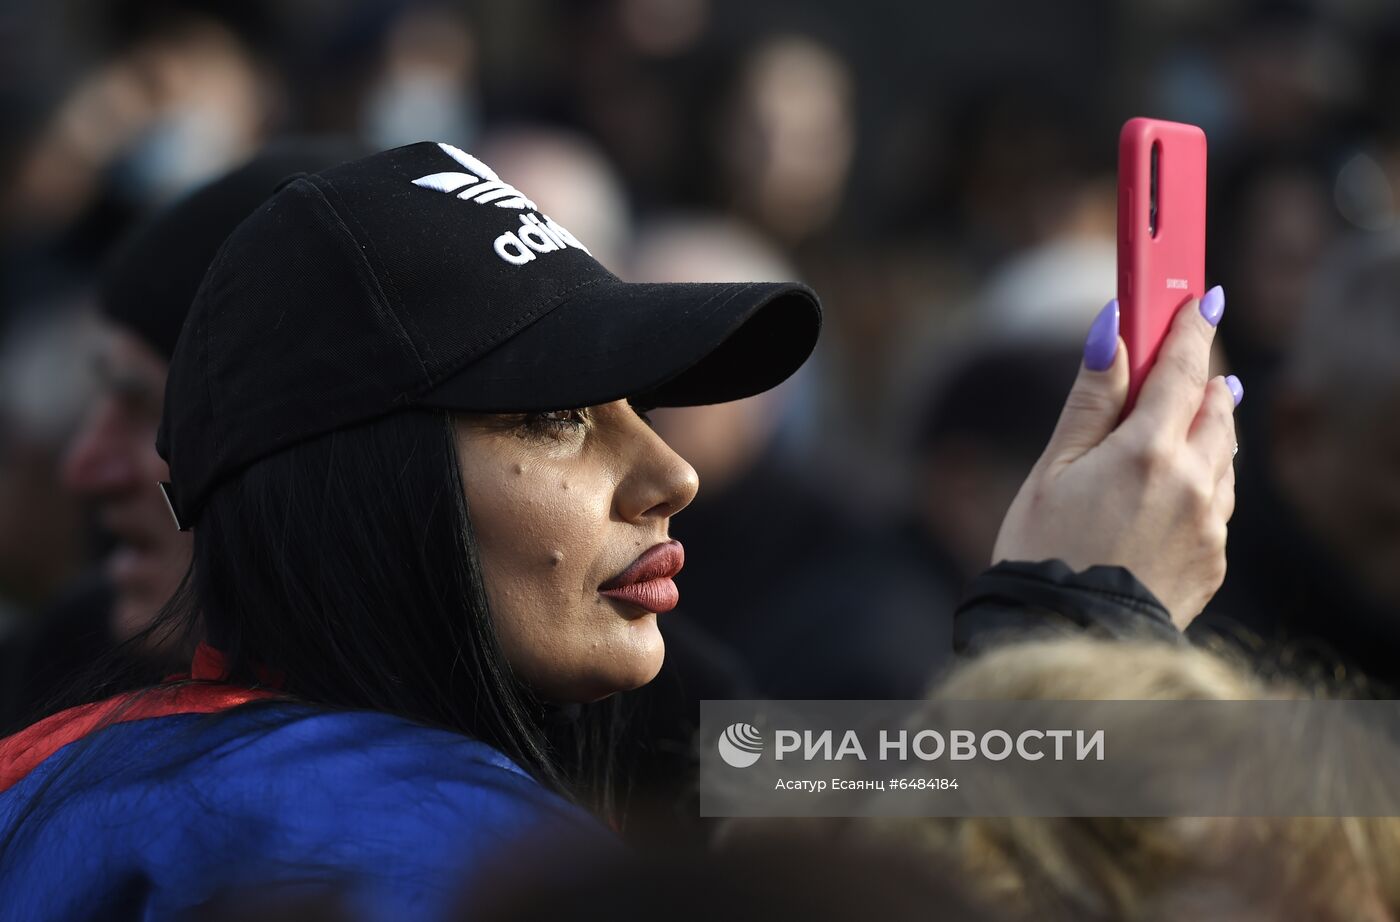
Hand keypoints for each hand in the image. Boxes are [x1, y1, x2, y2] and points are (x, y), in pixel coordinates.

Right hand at [992, 288, 1240, 627]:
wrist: (1067, 636)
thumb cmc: (1043, 552)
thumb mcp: (1053, 469)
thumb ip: (1091, 399)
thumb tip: (1110, 332)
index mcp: (1147, 451)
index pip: (1182, 370)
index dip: (1191, 328)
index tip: (1200, 298)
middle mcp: (1192, 481)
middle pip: (1215, 408)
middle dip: (1203, 377)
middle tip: (1192, 352)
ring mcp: (1210, 523)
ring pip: (1223, 454)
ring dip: (1209, 427)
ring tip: (1195, 411)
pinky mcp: (1214, 558)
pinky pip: (1219, 501)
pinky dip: (1205, 478)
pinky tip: (1183, 480)